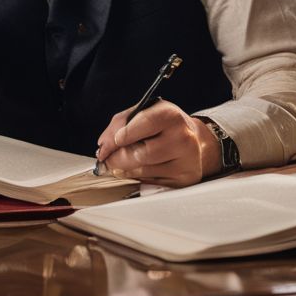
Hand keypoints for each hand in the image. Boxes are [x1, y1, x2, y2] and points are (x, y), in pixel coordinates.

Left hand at [95, 101, 220, 186]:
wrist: (191, 137)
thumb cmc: (161, 124)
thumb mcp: (142, 113)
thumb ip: (118, 125)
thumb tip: (103, 147)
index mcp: (171, 116)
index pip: (144, 125)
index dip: (123, 135)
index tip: (115, 141)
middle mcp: (183, 138)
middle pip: (140, 154)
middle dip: (117, 158)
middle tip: (107, 159)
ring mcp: (186, 161)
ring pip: (143, 171)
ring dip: (125, 170)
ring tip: (121, 163)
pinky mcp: (185, 178)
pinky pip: (151, 183)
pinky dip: (139, 178)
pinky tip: (140, 169)